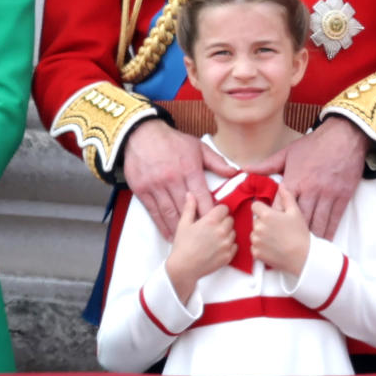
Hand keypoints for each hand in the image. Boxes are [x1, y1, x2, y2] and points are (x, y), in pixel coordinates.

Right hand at [123, 119, 235, 239]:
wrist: (142, 134)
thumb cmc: (173, 141)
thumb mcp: (198, 146)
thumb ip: (216, 161)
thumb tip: (234, 173)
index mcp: (189, 169)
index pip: (202, 196)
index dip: (209, 212)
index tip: (216, 224)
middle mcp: (172, 179)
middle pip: (186, 208)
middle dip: (195, 225)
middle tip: (204, 238)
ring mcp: (156, 186)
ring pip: (169, 213)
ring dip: (178, 229)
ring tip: (187, 241)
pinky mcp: (142, 190)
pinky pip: (154, 212)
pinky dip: (162, 225)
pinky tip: (169, 235)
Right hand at [166, 194, 235, 303]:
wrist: (183, 268)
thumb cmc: (182, 246)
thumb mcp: (183, 224)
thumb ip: (190, 207)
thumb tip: (190, 194)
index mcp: (211, 221)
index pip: (224, 208)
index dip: (218, 211)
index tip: (214, 215)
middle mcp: (221, 231)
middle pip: (230, 219)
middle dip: (223, 221)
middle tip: (213, 227)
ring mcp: (226, 244)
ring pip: (233, 232)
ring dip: (227, 232)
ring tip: (215, 237)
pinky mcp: (228, 256)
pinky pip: (235, 245)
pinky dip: (229, 245)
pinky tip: (218, 246)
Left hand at [248, 117, 368, 238]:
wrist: (344, 137)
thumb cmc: (314, 144)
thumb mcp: (288, 152)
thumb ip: (267, 165)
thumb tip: (245, 170)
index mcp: (294, 180)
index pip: (279, 206)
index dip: (274, 221)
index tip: (269, 231)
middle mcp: (310, 190)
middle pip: (297, 219)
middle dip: (290, 234)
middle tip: (284, 245)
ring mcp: (327, 194)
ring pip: (317, 222)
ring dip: (310, 237)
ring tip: (303, 250)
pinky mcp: (342, 196)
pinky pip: (334, 218)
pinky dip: (329, 231)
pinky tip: (324, 241)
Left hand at [250, 185, 308, 275]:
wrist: (303, 257)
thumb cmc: (300, 234)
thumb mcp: (295, 212)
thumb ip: (286, 196)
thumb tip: (281, 185)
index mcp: (266, 215)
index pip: (255, 206)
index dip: (262, 208)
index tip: (270, 214)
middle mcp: (258, 227)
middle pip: (255, 220)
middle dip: (263, 222)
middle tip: (276, 228)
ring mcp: (256, 241)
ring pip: (254, 234)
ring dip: (261, 235)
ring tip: (275, 239)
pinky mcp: (256, 253)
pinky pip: (254, 247)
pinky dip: (260, 247)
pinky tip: (273, 247)